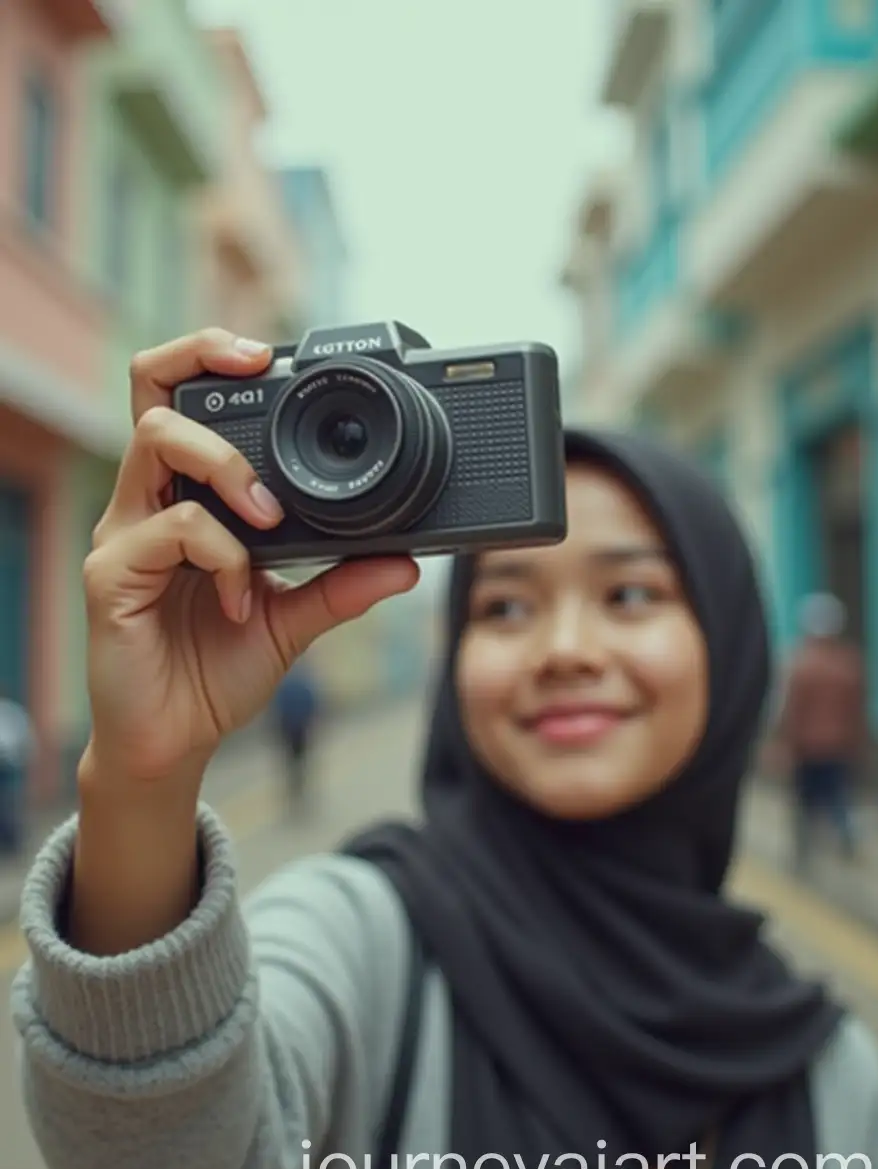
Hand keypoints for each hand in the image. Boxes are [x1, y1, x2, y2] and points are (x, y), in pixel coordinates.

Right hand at [82, 329, 418, 785]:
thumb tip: (406, 561)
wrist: (176, 740)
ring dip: (230, 468)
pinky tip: (241, 603)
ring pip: (159, 443)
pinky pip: (173, 531)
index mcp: (186, 498)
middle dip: (201, 357)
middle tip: (259, 369)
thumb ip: (341, 585)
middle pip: (151, 389)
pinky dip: (225, 557)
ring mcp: (125, 534)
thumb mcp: (294, 620)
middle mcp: (148, 503)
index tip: (272, 358)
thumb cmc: (217, 669)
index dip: (215, 358)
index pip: (184, 402)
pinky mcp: (111, 575)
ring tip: (271, 519)